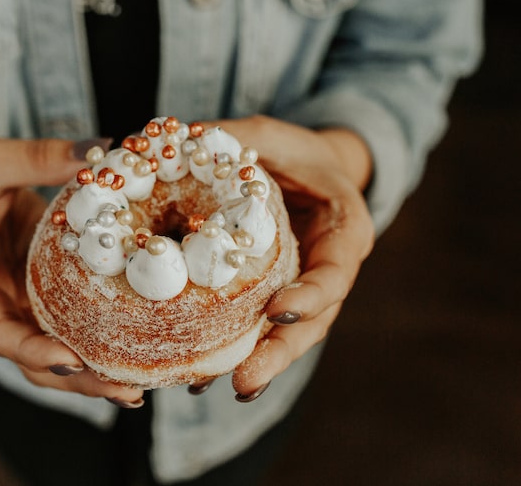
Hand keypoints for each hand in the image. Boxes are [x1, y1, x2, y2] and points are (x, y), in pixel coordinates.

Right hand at [0, 136, 143, 404]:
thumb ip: (36, 157)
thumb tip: (100, 150)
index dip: (33, 352)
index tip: (72, 361)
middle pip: (34, 359)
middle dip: (78, 380)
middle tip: (127, 391)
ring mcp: (23, 302)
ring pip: (57, 351)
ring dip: (95, 372)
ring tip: (140, 386)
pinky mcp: (46, 292)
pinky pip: (73, 322)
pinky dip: (102, 337)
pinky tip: (139, 346)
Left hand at [218, 116, 374, 400]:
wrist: (306, 172)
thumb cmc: (295, 151)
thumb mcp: (270, 134)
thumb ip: (235, 137)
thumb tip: (176, 139)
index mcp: (344, 231)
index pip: (335, 271)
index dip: (311, 296)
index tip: (277, 312)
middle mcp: (328, 269)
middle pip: (313, 322)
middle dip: (279, 354)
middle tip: (244, 381)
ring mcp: (302, 289)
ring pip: (286, 336)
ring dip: (253, 364)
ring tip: (209, 387)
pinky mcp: (275, 298)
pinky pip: (259, 328)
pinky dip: (233, 350)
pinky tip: (197, 373)